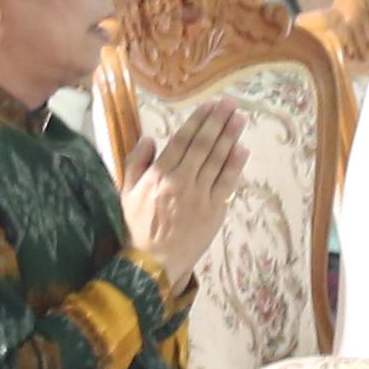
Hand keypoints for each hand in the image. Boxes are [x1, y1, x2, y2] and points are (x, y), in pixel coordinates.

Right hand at [122, 108, 246, 287]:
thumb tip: (150, 139)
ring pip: (217, 160)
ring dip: (230, 137)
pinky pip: (226, 184)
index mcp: (159, 175)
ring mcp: (200, 196)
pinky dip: (235, 165)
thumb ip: (136, 163)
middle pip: (203, 145)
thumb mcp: (126, 193)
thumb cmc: (135, 228)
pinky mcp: (214, 211)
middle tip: (230, 104)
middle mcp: (182, 181)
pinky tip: (242, 149)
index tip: (209, 105)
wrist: (151, 264)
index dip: (197, 121)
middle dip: (218, 122)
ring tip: (240, 118)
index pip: (182, 141)